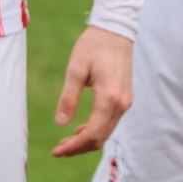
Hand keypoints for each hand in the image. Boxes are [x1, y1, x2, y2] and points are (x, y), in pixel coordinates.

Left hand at [52, 26, 133, 156]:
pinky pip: (110, 122)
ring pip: (107, 132)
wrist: (116, 31)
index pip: (93, 133)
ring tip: (65, 141)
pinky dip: (95, 131)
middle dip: (79, 148)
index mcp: (110, 96)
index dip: (74, 146)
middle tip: (57, 149)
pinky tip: (80, 129)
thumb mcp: (75, 69)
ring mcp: (126, 101)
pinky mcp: (125, 99)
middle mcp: (122, 103)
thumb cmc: (94, 46)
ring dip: (86, 141)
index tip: (56, 151)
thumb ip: (68, 97)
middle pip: (101, 137)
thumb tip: (60, 123)